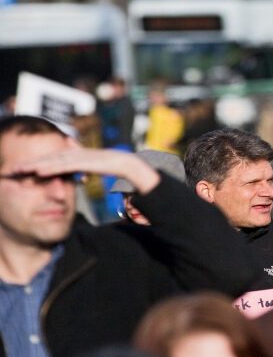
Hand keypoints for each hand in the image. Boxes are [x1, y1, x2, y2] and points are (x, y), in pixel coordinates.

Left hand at [9, 146, 160, 193]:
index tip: (26, 173)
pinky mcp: (112, 163)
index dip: (47, 165)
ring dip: (41, 165)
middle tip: (13, 169)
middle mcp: (106, 156)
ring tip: (20, 170)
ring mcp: (110, 157)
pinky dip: (57, 168)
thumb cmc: (153, 196)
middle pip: (64, 157)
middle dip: (37, 162)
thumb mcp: (131, 197)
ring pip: (68, 159)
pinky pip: (79, 165)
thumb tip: (125, 200)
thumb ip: (123, 196)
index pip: (70, 161)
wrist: (172, 192)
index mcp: (106, 162)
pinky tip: (39, 172)